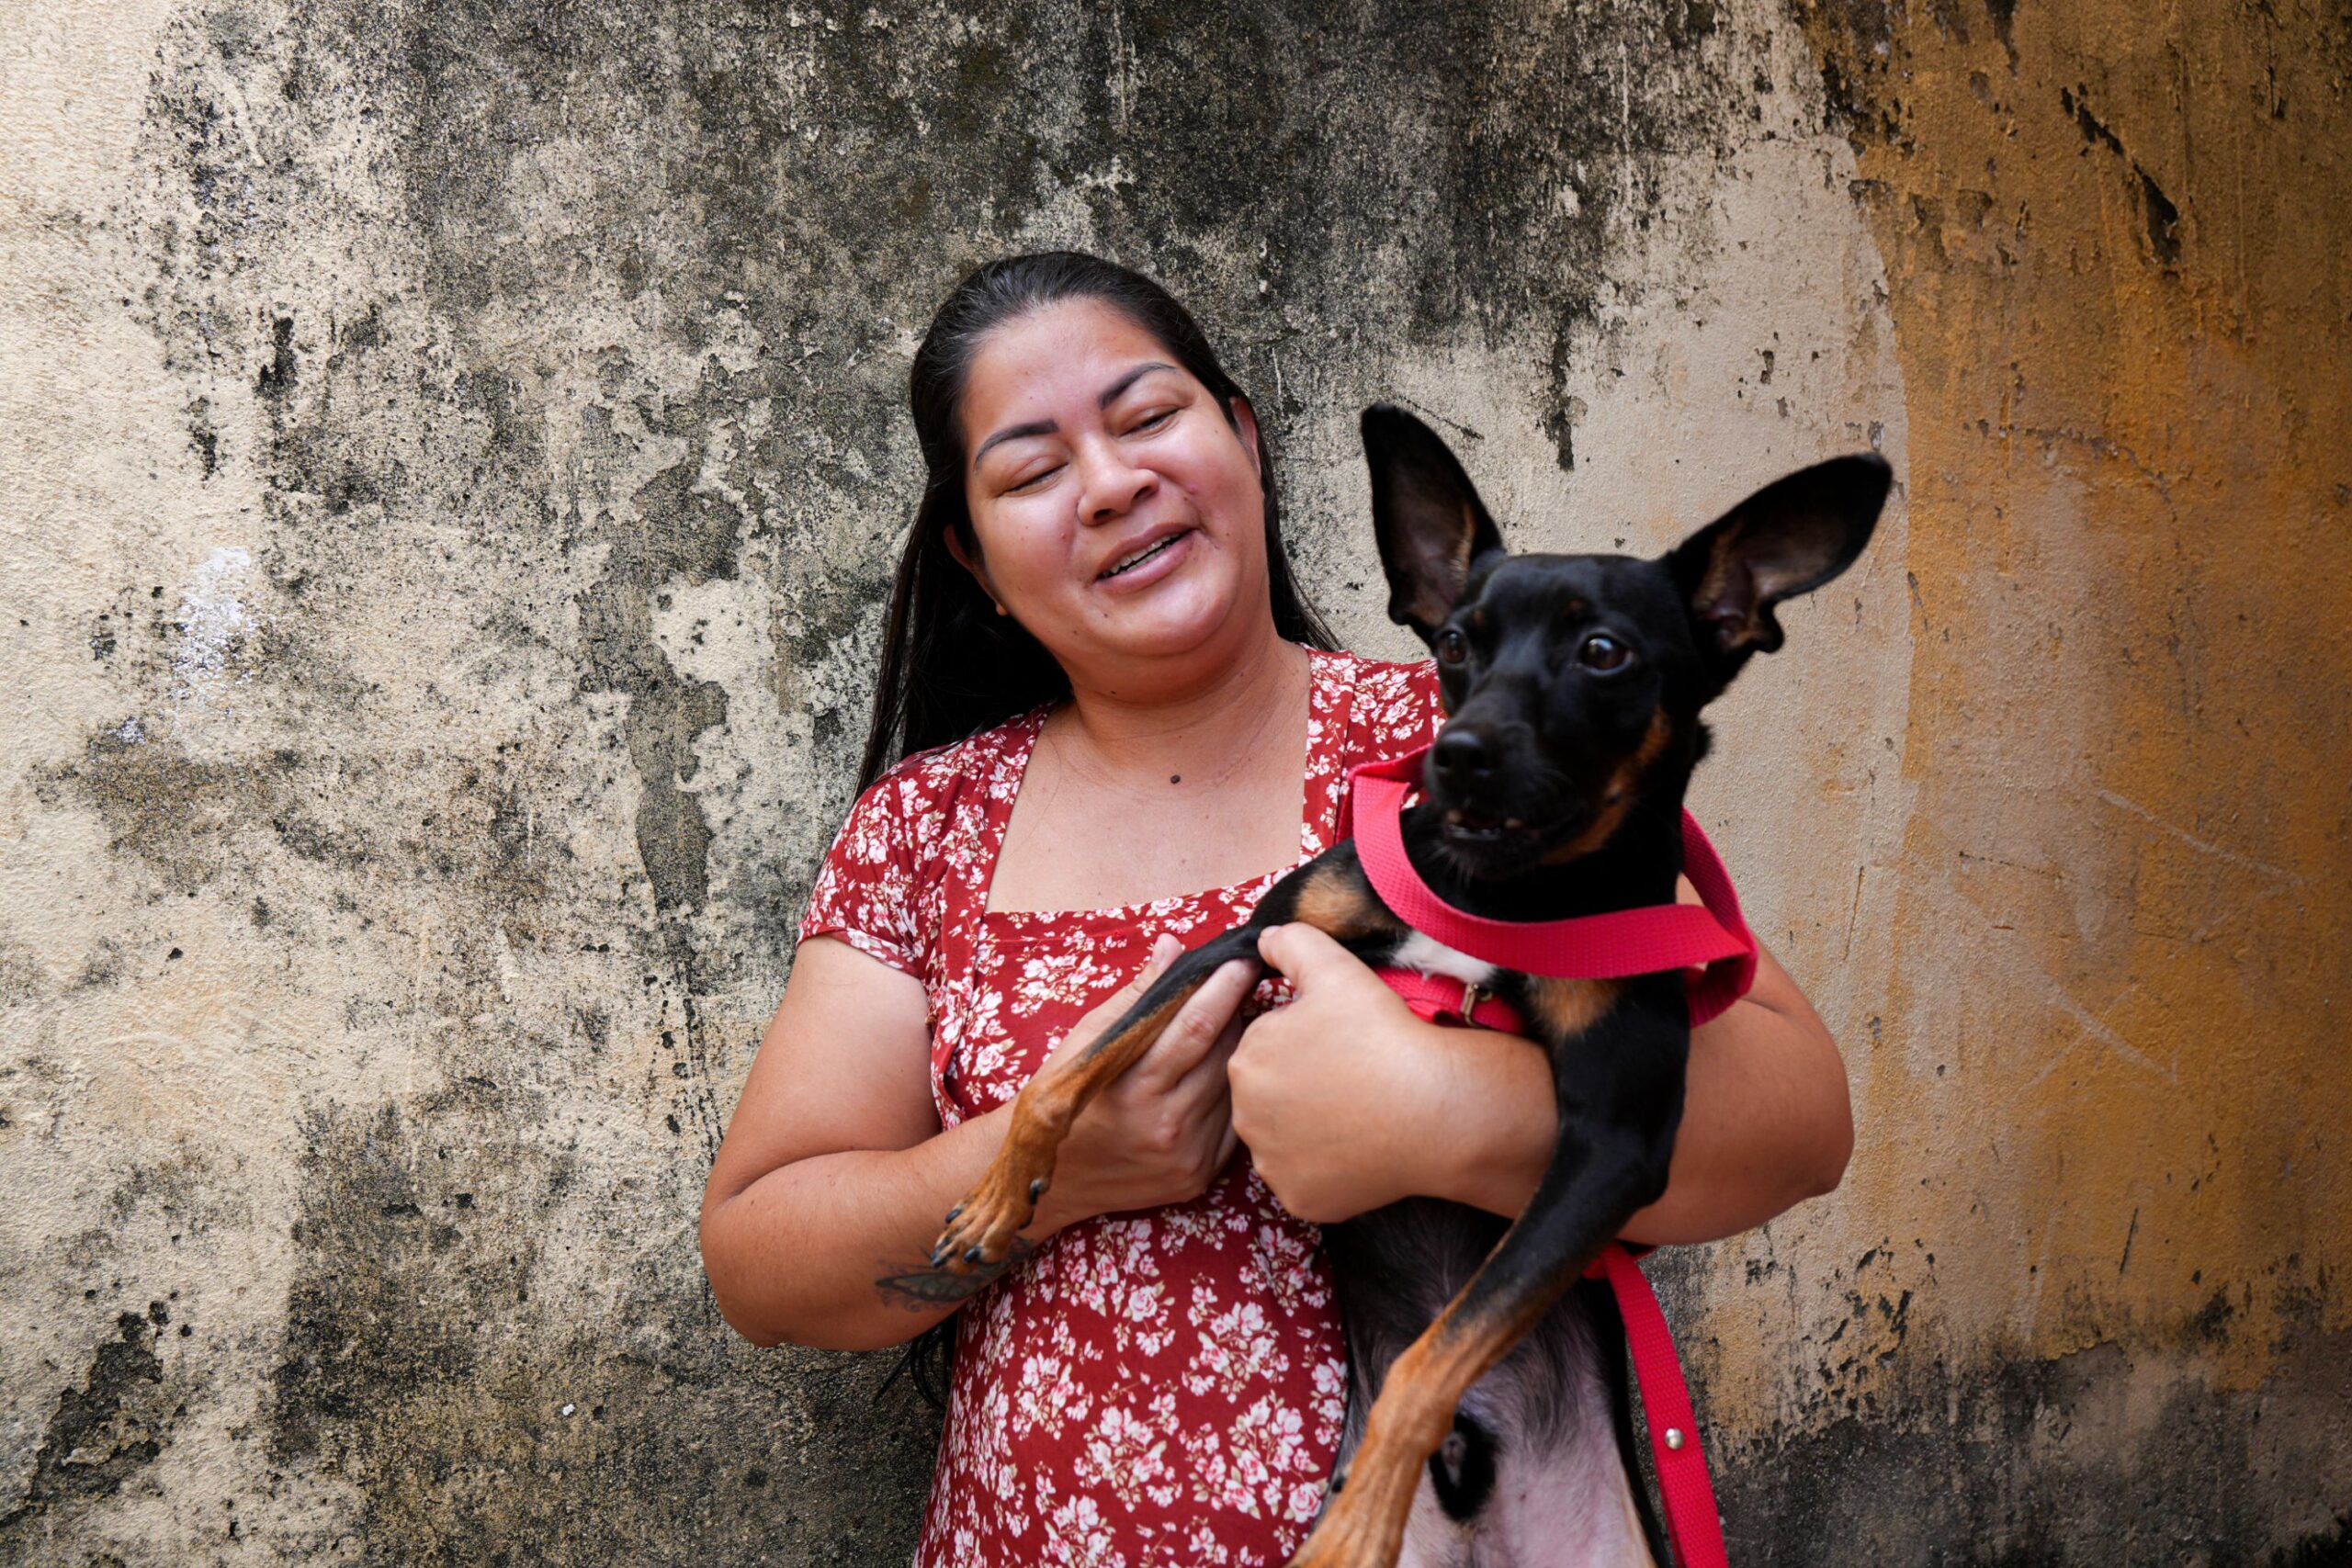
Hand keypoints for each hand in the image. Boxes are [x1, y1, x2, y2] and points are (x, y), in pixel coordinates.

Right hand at [1028, 933, 1257, 1233]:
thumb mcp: (1087, 1041)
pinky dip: (1231, 1091)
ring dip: (1237, 1050)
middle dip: (1235, 1013)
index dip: (1224, 988)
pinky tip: (1217, 1074)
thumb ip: (1137, 995)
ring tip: (1228, 1027)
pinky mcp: (1200, 1175)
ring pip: (1234, 1085)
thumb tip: (1173, 946)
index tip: (1242, 961)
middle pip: (1224, 1053)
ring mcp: (1187, 1155)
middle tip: (1238, 987)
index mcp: (1134, 1088)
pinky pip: (1233, 1120)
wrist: (1053, 1178)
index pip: (1196, 1027)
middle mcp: (1166, 1126)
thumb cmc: (1065, 1099)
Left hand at [1232, 924, 1550, 1222]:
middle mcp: (1246, 1116)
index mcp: (1246, 1059)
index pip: (1266, 1047)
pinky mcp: (1300, 1200)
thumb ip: (1291, 943)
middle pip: (1269, 1095)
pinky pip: (1306, 1180)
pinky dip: (1327, 1168)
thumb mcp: (1334, 968)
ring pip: (1284, 1139)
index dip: (1304, 1040)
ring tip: (1356, 1111)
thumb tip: (1263, 939)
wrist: (1434, 1109)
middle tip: (1350, 1077)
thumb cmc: (1383, 1035)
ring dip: (1309, 1127)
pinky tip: (1359, 1147)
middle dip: (1300, 1086)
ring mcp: (1272, 1165)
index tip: (1339, 1042)